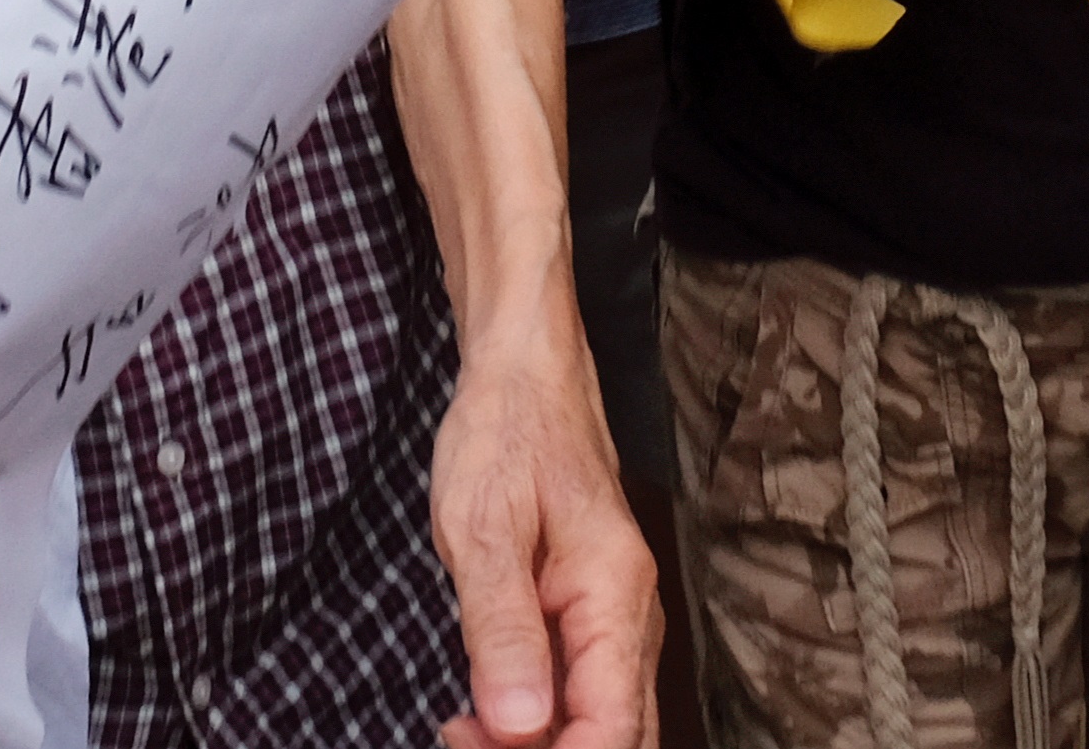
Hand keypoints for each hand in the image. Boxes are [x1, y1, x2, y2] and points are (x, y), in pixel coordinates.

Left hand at [428, 340, 654, 748]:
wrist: (526, 376)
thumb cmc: (506, 435)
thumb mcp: (483, 529)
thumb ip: (502, 630)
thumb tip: (519, 726)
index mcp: (614, 599)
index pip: (610, 727)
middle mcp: (630, 622)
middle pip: (614, 738)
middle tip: (459, 739)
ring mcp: (613, 625)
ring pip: (596, 725)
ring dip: (532, 745)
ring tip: (458, 727)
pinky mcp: (588, 624)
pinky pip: (577, 697)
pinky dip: (530, 720)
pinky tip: (477, 713)